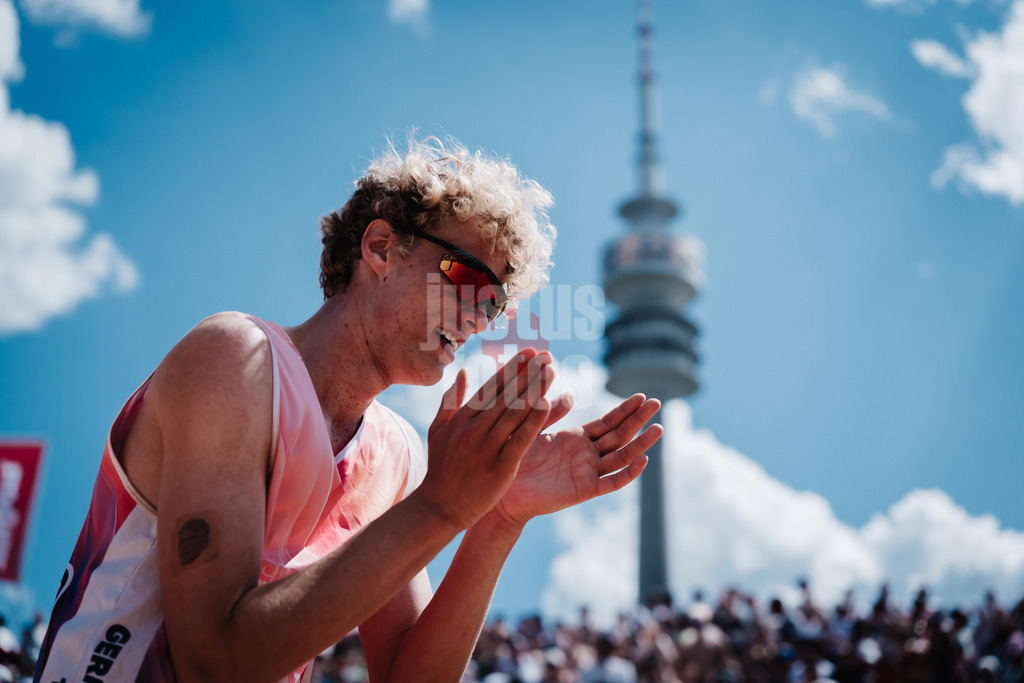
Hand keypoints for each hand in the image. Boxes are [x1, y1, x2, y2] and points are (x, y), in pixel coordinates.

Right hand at [414, 350, 554, 529]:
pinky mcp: (500, 466)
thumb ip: (450, 401)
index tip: (528, 352)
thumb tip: (462, 372)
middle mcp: (474, 428)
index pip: (491, 387)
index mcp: (461, 418)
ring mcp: (487, 447)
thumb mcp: (438, 431)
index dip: (511, 368)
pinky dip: (534, 420)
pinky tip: (548, 403)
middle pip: (506, 395)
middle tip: (546, 355)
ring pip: (515, 412)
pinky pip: (521, 439)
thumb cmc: (440, 468)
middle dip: (528, 372)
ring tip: (551, 371)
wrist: (439, 507)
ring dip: (535, 388)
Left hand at [494, 393, 662, 525]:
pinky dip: (628, 473)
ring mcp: (588, 472)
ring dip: (640, 443)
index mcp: (577, 437)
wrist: (504, 491)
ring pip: (621, 456)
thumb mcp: (534, 429)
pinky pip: (611, 482)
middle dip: (638, 419)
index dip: (625, 410)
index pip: (608, 421)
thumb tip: (570, 395)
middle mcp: (587, 454)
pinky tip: (643, 460)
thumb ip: (551, 414)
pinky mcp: (585, 490)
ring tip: (658, 428)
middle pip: (620, 435)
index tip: (642, 396)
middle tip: (658, 403)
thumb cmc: (515, 459)